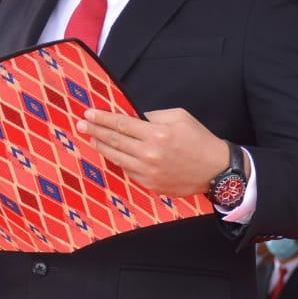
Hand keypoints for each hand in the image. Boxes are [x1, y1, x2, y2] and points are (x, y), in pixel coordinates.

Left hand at [76, 108, 229, 196]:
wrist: (216, 170)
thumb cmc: (199, 140)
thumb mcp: (179, 117)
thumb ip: (153, 116)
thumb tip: (132, 118)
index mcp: (157, 134)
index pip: (121, 124)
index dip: (103, 118)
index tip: (89, 113)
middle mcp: (149, 154)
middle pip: (114, 141)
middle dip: (95, 130)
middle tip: (81, 124)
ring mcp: (148, 172)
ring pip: (116, 158)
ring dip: (101, 146)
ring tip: (91, 137)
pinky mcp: (150, 185)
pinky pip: (127, 171)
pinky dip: (118, 161)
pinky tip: (112, 153)